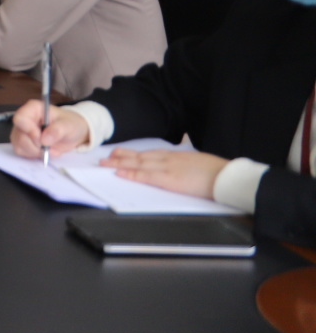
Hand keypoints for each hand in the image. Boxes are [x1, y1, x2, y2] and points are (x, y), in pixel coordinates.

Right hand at [8, 100, 91, 157]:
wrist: (70, 134)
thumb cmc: (70, 125)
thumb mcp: (69, 126)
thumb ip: (57, 131)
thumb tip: (44, 140)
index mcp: (33, 109)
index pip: (20, 118)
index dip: (29, 130)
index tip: (41, 140)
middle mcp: (24, 119)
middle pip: (20, 135)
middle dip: (35, 146)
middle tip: (49, 147)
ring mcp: (21, 131)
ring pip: (19, 145)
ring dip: (35, 152)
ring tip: (49, 149)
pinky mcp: (21, 142)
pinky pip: (21, 151)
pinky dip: (33, 155)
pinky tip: (43, 151)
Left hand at [102, 147, 227, 198]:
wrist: (227, 176)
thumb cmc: (218, 173)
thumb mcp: (198, 164)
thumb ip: (185, 165)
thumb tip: (180, 170)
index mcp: (177, 156)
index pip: (150, 154)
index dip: (134, 154)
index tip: (121, 153)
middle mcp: (169, 159)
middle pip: (140, 157)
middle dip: (121, 157)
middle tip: (105, 157)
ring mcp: (168, 168)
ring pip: (138, 164)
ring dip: (120, 164)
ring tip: (105, 164)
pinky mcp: (169, 179)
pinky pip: (146, 176)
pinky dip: (132, 174)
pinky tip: (120, 173)